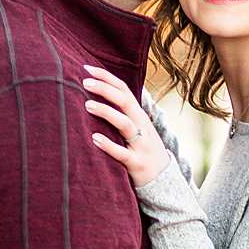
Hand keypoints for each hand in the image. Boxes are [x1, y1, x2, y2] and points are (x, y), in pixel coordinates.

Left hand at [83, 66, 171, 186]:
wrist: (164, 181)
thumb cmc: (143, 152)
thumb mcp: (137, 130)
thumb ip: (121, 114)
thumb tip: (98, 96)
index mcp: (139, 116)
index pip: (124, 90)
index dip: (106, 77)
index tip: (86, 67)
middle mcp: (142, 127)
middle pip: (125, 101)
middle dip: (105, 89)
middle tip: (85, 82)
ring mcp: (141, 145)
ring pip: (125, 124)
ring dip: (106, 112)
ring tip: (87, 105)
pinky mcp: (137, 164)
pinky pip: (122, 153)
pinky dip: (108, 145)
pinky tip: (94, 139)